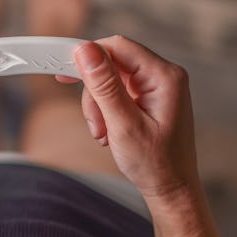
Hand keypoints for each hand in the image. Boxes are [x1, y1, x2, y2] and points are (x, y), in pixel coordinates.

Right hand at [71, 35, 197, 196]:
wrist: (171, 189)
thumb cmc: (155, 164)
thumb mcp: (123, 124)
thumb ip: (104, 85)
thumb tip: (85, 50)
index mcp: (164, 76)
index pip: (118, 47)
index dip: (88, 55)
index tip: (65, 71)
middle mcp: (162, 75)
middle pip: (112, 63)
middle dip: (94, 92)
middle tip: (93, 120)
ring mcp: (155, 86)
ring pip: (109, 79)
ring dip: (98, 105)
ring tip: (104, 133)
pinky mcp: (147, 97)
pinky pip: (116, 91)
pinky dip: (105, 110)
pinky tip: (109, 131)